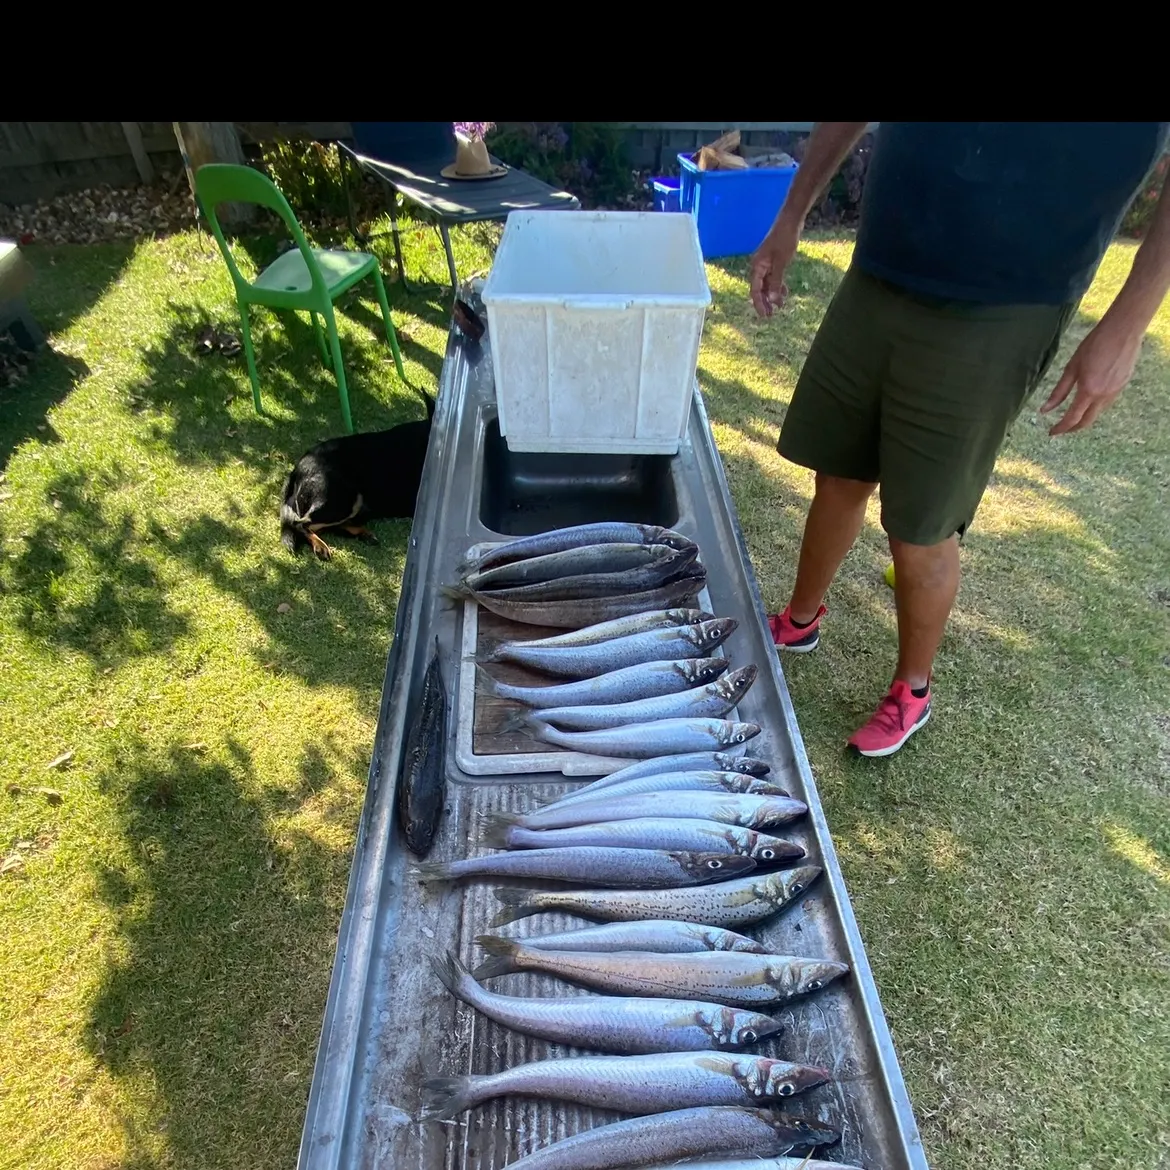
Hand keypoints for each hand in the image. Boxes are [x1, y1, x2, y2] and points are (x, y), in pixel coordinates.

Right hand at [750, 225, 799, 317]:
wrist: (790, 221)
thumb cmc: (784, 239)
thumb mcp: (782, 263)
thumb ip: (777, 282)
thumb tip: (773, 300)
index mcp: (757, 267)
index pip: (755, 290)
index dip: (759, 304)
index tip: (765, 316)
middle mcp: (759, 267)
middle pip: (759, 289)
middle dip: (765, 302)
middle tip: (771, 316)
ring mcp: (766, 264)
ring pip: (767, 284)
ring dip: (772, 295)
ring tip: (779, 307)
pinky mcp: (773, 261)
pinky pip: (773, 277)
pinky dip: (778, 286)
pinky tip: (784, 293)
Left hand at [1040, 316, 1143, 435]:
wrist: (1123, 331)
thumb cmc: (1094, 345)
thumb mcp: (1072, 367)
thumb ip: (1059, 391)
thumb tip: (1044, 410)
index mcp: (1089, 391)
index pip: (1072, 418)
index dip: (1060, 428)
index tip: (1051, 432)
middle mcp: (1104, 396)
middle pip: (1086, 421)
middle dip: (1072, 428)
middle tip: (1061, 429)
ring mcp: (1116, 392)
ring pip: (1097, 413)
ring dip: (1084, 418)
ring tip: (1072, 416)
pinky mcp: (1122, 386)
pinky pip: (1106, 404)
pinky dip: (1094, 408)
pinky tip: (1088, 402)